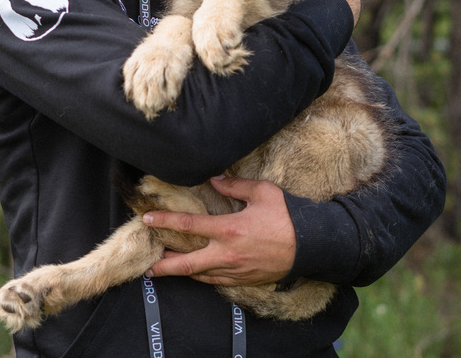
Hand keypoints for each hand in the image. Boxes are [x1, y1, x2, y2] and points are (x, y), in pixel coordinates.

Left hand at [142, 176, 295, 286]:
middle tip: (148, 264)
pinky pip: (217, 281)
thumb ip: (235, 186)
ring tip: (166, 268)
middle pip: (188, 263)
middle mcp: (228, 253)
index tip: (148, 219)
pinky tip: (195, 274)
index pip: (189, 226)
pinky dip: (203, 278)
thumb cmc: (287, 216)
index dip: (165, 222)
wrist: (312, 245)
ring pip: (201, 275)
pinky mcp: (245, 279)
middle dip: (165, 265)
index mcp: (229, 229)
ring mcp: (236, 270)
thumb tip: (214, 180)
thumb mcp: (263, 192)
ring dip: (182, 272)